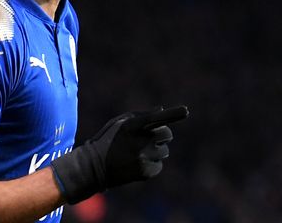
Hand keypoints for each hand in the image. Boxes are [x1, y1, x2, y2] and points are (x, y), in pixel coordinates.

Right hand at [50, 105, 188, 203]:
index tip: (186, 111)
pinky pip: (160, 165)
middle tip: (149, 139)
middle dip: (162, 135)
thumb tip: (162, 109)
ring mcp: (143, 158)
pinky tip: (137, 163)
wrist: (95, 167)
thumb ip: (141, 115)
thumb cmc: (108, 139)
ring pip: (165, 151)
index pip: (156, 118)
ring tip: (138, 153)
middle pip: (167, 134)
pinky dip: (152, 164)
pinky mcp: (146, 172)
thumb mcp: (119, 123)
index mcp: (132, 126)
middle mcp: (139, 142)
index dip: (172, 114)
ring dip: (157, 150)